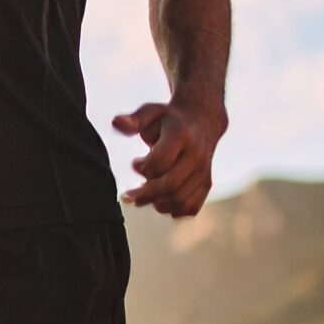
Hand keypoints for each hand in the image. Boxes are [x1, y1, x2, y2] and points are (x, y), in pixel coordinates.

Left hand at [113, 96, 226, 216]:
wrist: (202, 120)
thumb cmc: (169, 119)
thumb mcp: (151, 112)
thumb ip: (134, 120)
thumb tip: (116, 123)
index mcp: (181, 135)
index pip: (160, 162)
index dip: (143, 168)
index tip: (135, 163)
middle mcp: (196, 155)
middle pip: (170, 185)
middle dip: (145, 194)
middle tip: (129, 195)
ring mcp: (203, 171)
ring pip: (180, 200)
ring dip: (157, 203)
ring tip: (143, 197)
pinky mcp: (206, 183)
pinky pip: (191, 207)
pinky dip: (173, 210)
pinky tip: (159, 202)